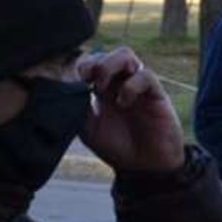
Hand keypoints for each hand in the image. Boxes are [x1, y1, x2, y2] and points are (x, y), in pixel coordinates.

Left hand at [77, 48, 184, 172]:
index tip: (75, 81)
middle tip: (87, 80)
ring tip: (102, 87)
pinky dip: (130, 86)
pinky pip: (145, 75)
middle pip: (107, 53)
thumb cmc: (117, 148)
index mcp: (103, 90)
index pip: (92, 62)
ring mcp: (138, 87)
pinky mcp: (156, 95)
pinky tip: (123, 103)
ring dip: (110, 66)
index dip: (82, 65)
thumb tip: (65, 87)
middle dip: (94, 63)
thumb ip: (77, 107)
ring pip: (126, 55)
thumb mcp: (87, 128)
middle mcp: (121, 84)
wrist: (144, 168)